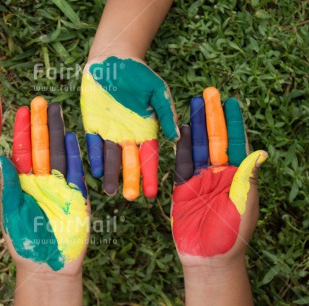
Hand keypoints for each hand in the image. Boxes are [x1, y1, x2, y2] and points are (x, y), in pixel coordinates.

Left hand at [0, 97, 89, 274]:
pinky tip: (72, 136)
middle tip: (40, 102)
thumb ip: (10, 186)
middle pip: (41, 147)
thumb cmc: (24, 242)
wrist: (48, 266)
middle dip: (40, 125)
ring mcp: (60, 186)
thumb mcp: (11, 213)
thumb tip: (2, 158)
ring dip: (58, 133)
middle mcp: (41, 181)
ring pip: (59, 154)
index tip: (19, 110)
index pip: (22, 151)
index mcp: (22, 183)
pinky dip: (76, 155)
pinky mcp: (78, 196)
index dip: (21, 131)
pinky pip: (77, 172)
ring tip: (57, 111)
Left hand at [80, 56, 178, 199]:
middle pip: (129, 162)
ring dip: (111, 174)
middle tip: (130, 197)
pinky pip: (93, 143)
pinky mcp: (92, 124)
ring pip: (111, 157)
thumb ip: (166, 114)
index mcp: (145, 130)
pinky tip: (97, 169)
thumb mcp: (158, 92)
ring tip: (110, 192)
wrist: (113, 60)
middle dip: (130, 179)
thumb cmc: (139, 75)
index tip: (152, 193)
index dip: (150, 175)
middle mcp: (127, 135)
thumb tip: (176, 138)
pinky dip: (95, 155)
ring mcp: (109, 131)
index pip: (149, 157)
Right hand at [171, 87, 267, 267]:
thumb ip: (247, 177)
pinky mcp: (182, 187)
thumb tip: (259, 152)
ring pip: (196, 146)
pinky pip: (180, 163)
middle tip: (209, 93)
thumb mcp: (243, 204)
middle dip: (212, 116)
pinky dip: (180, 147)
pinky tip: (180, 130)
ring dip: (195, 126)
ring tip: (192, 104)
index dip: (233, 122)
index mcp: (237, 176)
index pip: (236, 143)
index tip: (231, 102)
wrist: (208, 257)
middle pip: (214, 139)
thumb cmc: (232, 234)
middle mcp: (219, 173)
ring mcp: (200, 179)